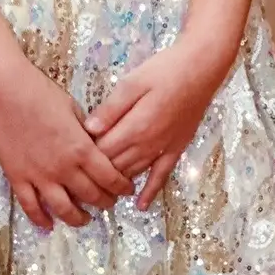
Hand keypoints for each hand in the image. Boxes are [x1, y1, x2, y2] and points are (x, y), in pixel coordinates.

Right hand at [0, 61, 135, 231]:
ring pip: (63, 209)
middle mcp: (63, 168)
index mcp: (81, 149)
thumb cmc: (41, 93)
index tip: (126, 190)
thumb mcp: (73, 108)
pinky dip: (41, 219)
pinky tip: (48, 225)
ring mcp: (39, 176)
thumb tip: (96, 143)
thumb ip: (86, 131)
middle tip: (110, 202)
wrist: (6, 92)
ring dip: (78, 218)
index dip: (121, 187)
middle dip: (105, 202)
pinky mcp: (18, 178)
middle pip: (90, 195)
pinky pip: (31, 206)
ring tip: (85, 219)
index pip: (109, 177)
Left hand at [84, 35, 230, 210]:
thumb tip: (89, 130)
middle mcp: (148, 144)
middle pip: (115, 166)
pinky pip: (161, 176)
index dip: (86, 156)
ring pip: (133, 173)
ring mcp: (163, 149)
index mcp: (135, 127)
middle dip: (96, 173)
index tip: (72, 156)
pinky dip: (150, 192)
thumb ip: (110, 109)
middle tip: (79, 178)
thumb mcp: (133, 82)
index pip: (102, 151)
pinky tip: (141, 206)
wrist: (202, 68)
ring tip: (98, 193)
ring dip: (116, 184)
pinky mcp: (177, 148)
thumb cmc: (165, 70)